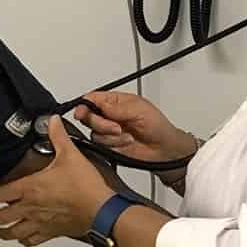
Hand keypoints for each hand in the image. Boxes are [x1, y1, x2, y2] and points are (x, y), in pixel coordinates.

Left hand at [0, 118, 116, 246]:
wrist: (99, 210)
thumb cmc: (84, 186)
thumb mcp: (70, 155)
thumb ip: (58, 137)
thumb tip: (53, 121)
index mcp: (29, 188)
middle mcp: (30, 208)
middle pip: (0, 217)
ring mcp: (38, 223)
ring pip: (12, 232)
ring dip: (3, 232)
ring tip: (0, 231)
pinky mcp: (50, 233)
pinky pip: (31, 241)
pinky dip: (24, 241)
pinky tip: (23, 238)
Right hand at [75, 91, 199, 168]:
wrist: (163, 148)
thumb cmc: (157, 125)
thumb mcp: (138, 109)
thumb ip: (116, 107)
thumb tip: (99, 104)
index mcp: (114, 101)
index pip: (91, 99)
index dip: (83, 106)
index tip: (82, 112)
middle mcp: (108, 116)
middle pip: (88, 116)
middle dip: (101, 123)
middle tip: (116, 126)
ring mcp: (108, 131)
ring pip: (94, 133)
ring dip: (111, 136)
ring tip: (127, 135)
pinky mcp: (109, 146)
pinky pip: (100, 146)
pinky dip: (114, 144)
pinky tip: (127, 142)